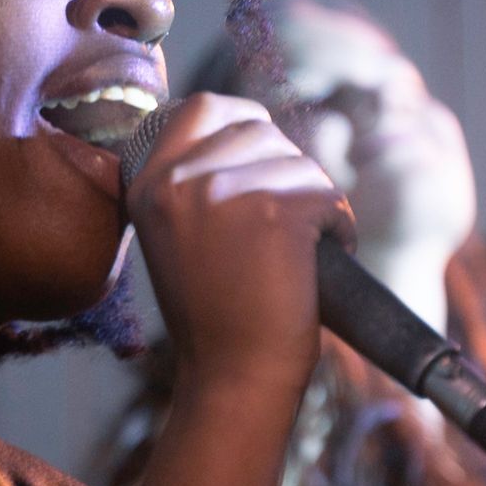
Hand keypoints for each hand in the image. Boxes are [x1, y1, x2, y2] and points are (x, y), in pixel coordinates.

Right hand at [125, 92, 352, 401]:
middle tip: (285, 227)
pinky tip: (319, 263)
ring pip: (298, 163)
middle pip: (258, 130)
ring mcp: (223, 190)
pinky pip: (327, 196)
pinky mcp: (273, 210)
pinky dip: (339, 228)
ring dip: (315, 203)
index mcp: (147, 183)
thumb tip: (251, 129)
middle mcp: (177, 178)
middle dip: (285, 170)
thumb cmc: (214, 315)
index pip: (201, 108)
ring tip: (300, 253)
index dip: (243, 122)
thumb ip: (196, 181)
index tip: (262, 154)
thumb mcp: (177, 235)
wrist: (232, 377)